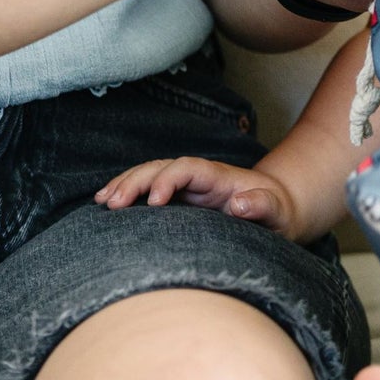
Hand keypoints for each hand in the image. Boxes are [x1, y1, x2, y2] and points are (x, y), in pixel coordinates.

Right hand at [95, 157, 299, 238]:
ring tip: (102, 202)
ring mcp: (187, 188)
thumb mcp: (278, 210)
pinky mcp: (180, 202)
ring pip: (150, 175)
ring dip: (125, 185)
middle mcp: (199, 178)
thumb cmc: (277, 212)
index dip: (167, 180)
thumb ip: (263, 205)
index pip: (187, 168)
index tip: (154, 203)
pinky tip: (106, 204)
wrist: (276, 211)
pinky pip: (148, 191)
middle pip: (162, 167)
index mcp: (219, 177)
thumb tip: (241, 204)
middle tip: (112, 204)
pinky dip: (127, 193)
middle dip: (135, 181)